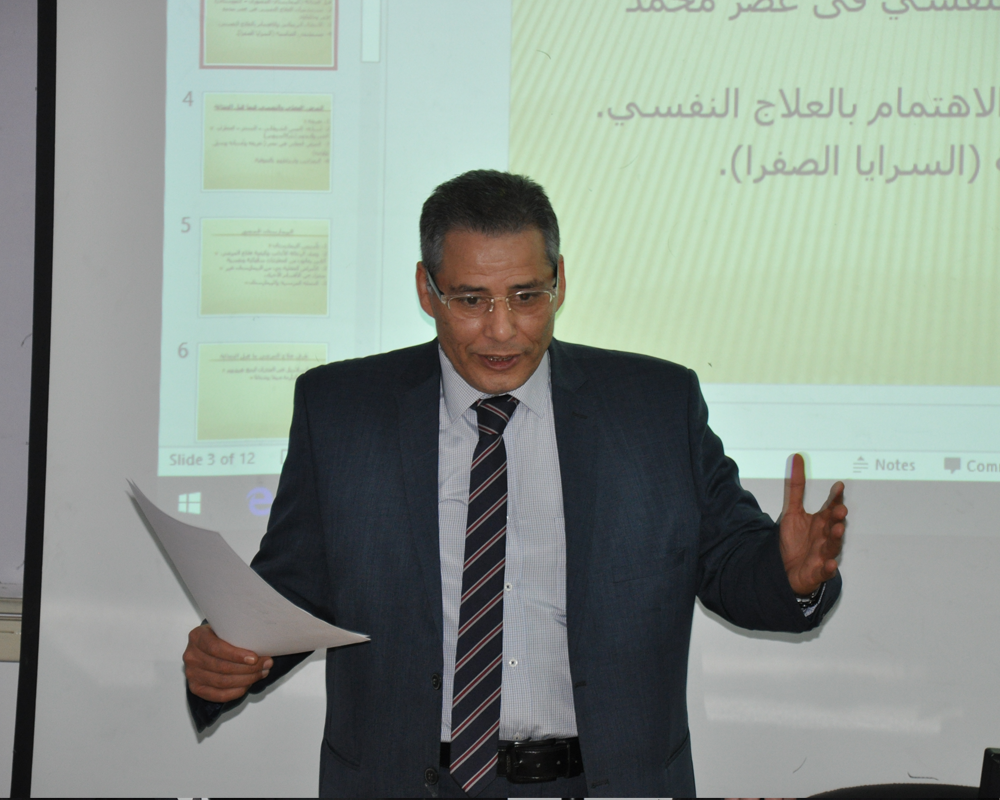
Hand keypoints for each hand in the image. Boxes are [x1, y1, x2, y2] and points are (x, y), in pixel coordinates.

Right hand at [183, 624, 272, 702]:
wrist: (206, 646)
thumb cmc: (220, 636)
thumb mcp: (225, 628)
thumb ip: (239, 635)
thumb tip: (265, 648)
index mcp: (197, 636)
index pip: (216, 648)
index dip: (236, 655)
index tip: (254, 658)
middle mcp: (191, 655)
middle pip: (222, 667)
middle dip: (248, 668)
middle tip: (266, 665)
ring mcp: (191, 673)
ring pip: (222, 682)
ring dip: (246, 680)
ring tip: (262, 673)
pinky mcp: (195, 688)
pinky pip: (218, 695)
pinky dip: (236, 692)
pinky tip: (248, 685)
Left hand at [778, 453, 846, 595]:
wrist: (786, 570)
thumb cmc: (795, 540)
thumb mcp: (791, 511)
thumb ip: (796, 486)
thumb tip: (797, 457)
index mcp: (821, 522)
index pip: (831, 507)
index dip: (835, 497)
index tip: (839, 485)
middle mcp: (826, 537)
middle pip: (834, 525)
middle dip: (837, 518)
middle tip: (840, 509)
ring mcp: (823, 554)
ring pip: (833, 546)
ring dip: (836, 538)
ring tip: (838, 529)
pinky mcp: (818, 572)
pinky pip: (825, 571)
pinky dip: (828, 569)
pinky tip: (829, 564)